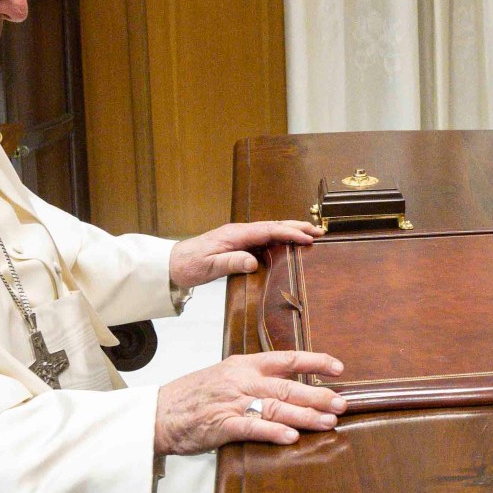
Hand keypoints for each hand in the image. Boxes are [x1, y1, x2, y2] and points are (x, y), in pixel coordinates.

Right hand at [155, 351, 345, 453]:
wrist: (159, 413)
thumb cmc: (194, 395)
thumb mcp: (227, 375)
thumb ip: (257, 378)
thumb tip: (291, 383)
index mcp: (244, 364)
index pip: (287, 358)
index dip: (315, 361)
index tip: (339, 368)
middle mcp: (241, 380)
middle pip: (287, 386)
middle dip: (318, 395)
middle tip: (342, 403)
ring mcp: (232, 402)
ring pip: (275, 406)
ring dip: (304, 415)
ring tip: (327, 422)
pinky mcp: (221, 425)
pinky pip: (251, 427)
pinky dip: (272, 431)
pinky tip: (291, 437)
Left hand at [168, 219, 321, 290]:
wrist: (173, 264)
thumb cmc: (189, 265)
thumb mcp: (208, 267)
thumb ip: (231, 263)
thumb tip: (254, 261)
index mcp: (235, 234)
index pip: (268, 230)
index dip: (290, 233)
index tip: (307, 238)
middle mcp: (240, 232)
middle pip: (274, 226)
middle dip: (297, 227)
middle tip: (319, 231)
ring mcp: (239, 237)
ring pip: (271, 231)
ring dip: (291, 231)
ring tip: (311, 235)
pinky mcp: (238, 244)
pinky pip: (264, 239)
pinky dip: (281, 238)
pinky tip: (289, 243)